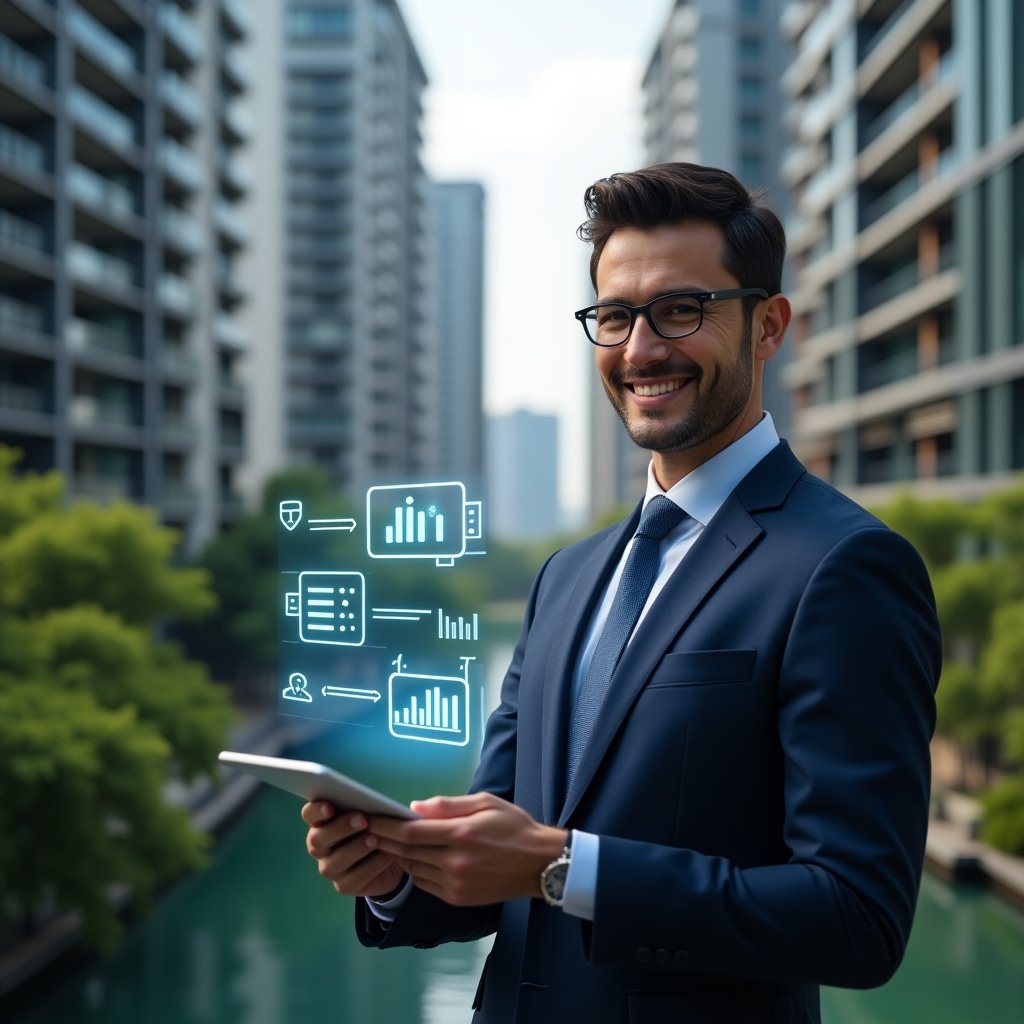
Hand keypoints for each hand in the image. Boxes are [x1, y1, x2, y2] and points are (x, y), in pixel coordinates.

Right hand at [302, 801, 407, 898]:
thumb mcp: (372, 811)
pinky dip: (373, 865)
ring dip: (356, 848)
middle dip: (340, 828)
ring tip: (375, 839)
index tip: (330, 807)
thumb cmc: (377, 824)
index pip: (309, 814)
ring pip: (336, 860)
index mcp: (321, 822)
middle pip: (318, 839)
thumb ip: (364, 804)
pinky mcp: (344, 885)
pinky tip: (387, 854)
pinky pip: (355, 878)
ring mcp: (330, 867)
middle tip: (362, 819)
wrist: (392, 854)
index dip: (316, 811)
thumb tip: (370, 800)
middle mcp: (320, 846)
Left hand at [366, 792, 566, 905]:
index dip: (386, 826)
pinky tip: (414, 858)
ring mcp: (455, 884)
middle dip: (385, 840)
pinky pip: (425, 883)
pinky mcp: (457, 898)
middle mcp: (455, 862)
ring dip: (398, 855)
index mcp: (461, 834)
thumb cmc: (514, 826)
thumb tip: (415, 808)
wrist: (539, 864)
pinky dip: (415, 870)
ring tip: (387, 842)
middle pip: (406, 852)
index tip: (370, 818)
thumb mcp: (485, 802)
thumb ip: (448, 805)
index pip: (410, 832)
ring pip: (413, 868)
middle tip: (368, 829)